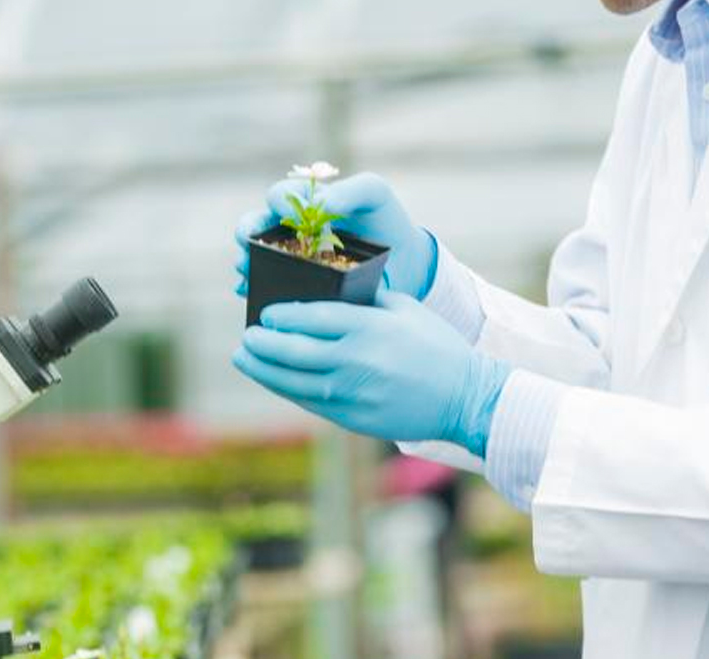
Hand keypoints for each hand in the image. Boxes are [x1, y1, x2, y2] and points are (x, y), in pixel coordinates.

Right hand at [230, 172, 436, 297]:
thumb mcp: (374, 194)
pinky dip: (254, 290)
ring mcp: (289, 260)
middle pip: (254, 227)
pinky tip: (250, 294)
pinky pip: (267, 288)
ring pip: (254, 259)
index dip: (278, 203)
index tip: (288, 213)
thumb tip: (325, 203)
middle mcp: (288, 230)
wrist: (406, 263)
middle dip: (246, 234)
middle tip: (247, 245)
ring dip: (245, 264)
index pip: (278, 196)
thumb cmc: (385, 220)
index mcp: (303, 203)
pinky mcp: (295, 288)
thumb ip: (352, 189)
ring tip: (246, 273)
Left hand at [233, 290, 510, 456]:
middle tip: (247, 336)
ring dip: (263, 369)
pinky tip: (272, 378)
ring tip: (244, 356)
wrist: (464, 398)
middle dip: (263, 343)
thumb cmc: (436, 347)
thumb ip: (367, 298)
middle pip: (294, 350)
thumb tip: (329, 289)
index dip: (283, 316)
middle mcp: (356, 360)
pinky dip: (286, 389)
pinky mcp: (352, 418)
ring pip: (294, 380)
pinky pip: (309, 401)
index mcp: (369, 327)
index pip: (312, 318)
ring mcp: (352, 392)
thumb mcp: (406, 309)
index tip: (265, 313)